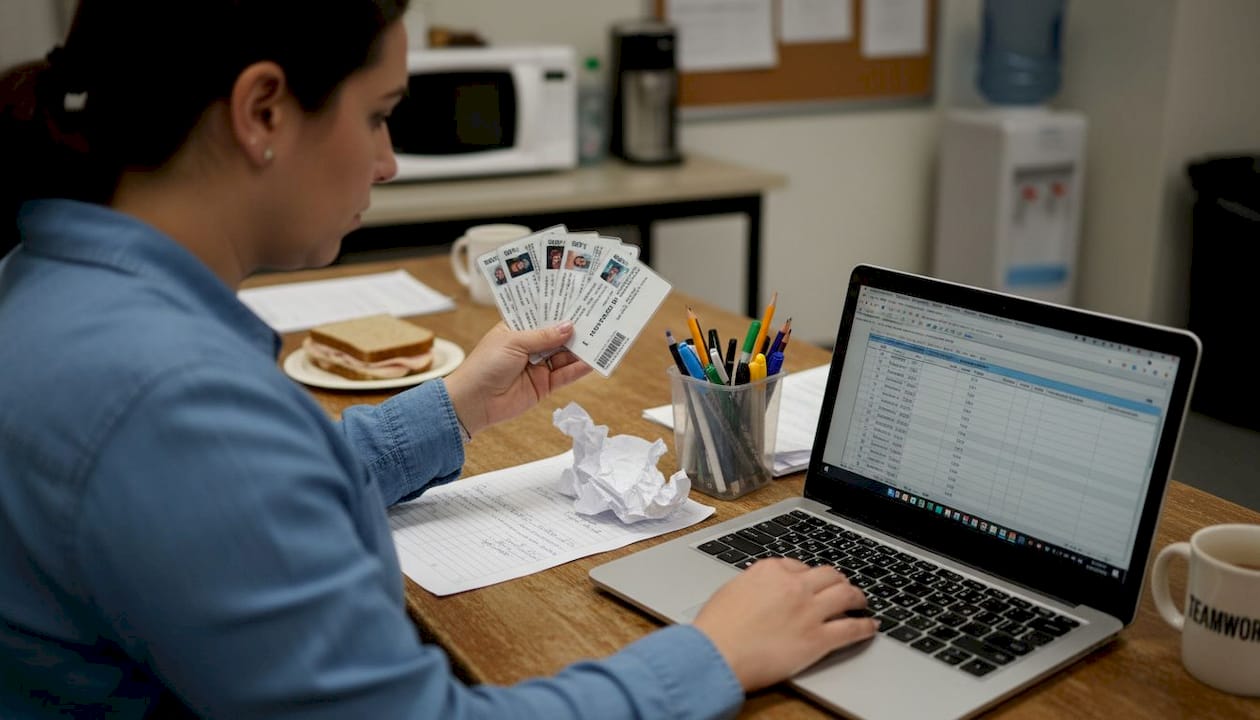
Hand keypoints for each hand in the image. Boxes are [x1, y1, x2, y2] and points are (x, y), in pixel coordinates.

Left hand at [443, 321, 591, 435]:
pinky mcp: (544, 386)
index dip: (559, 310)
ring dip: (581, 349)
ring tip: (601, 338)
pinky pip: (565, 375)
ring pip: (564, 355)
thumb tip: (569, 327)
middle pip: (557, 336)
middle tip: (597, 319)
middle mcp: (529, 346)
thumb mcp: (513, 342)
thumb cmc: (485, 365)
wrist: (473, 402)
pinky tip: (593, 361)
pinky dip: (578, 369)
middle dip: (575, 329)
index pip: (542, 316)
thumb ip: (543, 336)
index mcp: (517, 329)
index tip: (580, 302)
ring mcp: (538, 366)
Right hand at [693, 559, 876, 691]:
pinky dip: (865, 627)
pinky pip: (852, 629)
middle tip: (843, 586)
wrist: (715, 655)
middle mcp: (794, 585)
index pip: (800, 565)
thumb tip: (763, 586)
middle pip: (828, 575)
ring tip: (862, 602)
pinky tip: (870, 627)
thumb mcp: (732, 590)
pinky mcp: (818, 639)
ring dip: (858, 597)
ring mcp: (809, 611)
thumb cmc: (716, 628)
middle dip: (838, 580)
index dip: (809, 575)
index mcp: (771, 570)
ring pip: (846, 595)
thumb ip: (754, 583)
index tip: (812, 582)